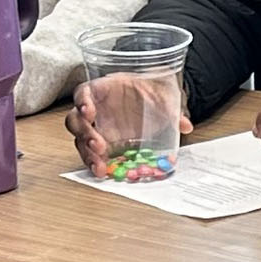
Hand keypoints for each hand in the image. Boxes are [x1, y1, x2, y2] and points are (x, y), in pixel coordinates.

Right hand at [66, 74, 191, 177]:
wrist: (154, 101)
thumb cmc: (151, 91)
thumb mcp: (163, 94)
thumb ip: (172, 107)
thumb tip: (185, 126)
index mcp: (103, 90)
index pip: (84, 93)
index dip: (83, 102)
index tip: (90, 112)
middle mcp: (94, 109)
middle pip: (75, 120)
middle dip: (84, 134)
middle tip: (99, 146)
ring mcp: (96, 127)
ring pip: (80, 140)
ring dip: (87, 153)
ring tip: (100, 166)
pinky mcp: (100, 143)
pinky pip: (90, 153)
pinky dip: (94, 162)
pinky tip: (102, 171)